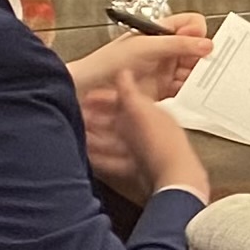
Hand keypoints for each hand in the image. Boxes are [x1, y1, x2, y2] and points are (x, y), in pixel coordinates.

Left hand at [67, 27, 211, 106]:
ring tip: (205, 81)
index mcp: (159, 32)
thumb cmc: (108, 63)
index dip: (199, 33)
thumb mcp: (146, 47)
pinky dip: (192, 90)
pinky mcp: (162, 90)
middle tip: (212, 65)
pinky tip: (195, 93)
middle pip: (195, 48)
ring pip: (192, 69)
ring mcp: (163, 70)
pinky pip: (184, 88)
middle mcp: (164, 50)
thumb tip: (207, 44)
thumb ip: (177, 44)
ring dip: (200, 74)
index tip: (203, 45)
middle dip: (204, 56)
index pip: (191, 24)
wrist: (87, 90)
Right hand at [82, 67, 209, 202]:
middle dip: (97, 119)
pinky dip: (101, 158)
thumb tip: (123, 70)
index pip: (126, 100)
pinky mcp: (139, 171)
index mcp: (152, 112)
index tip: (85, 97)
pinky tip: (86, 156)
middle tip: (76, 117)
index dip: (105, 98)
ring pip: (115, 142)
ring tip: (76, 136)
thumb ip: (129, 92)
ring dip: (96, 138)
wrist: (173, 179)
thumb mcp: (141, 111)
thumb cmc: (159, 141)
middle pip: (119, 122)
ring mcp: (144, 151)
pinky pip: (116, 161)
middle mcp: (148, 130)